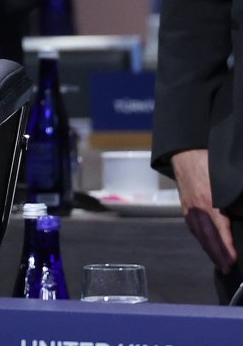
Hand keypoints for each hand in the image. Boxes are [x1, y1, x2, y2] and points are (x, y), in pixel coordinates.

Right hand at [172, 148, 235, 270]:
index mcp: (208, 201)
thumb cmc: (207, 161)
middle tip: (226, 268)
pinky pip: (193, 226)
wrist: (183, 151)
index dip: (226, 246)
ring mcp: (189, 207)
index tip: (232, 260)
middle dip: (216, 254)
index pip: (219, 229)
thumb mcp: (225, 179)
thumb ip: (235, 198)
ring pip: (198, 233)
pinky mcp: (185, 204)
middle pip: (206, 236)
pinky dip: (200, 238)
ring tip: (218, 262)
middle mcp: (196, 207)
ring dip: (208, 249)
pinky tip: (206, 243)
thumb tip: (241, 213)